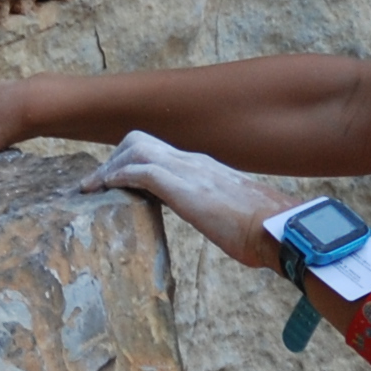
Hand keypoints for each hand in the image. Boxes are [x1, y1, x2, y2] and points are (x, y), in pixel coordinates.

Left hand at [76, 132, 300, 270]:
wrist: (279, 229)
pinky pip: (139, 171)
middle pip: (140, 141)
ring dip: (108, 167)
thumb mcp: (236, 218)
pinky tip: (104, 190)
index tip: (115, 183)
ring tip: (92, 189)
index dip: (131, 163)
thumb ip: (224, 214)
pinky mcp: (183, 186)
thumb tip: (228, 228)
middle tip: (96, 185)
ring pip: (134, 149)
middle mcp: (194, 162)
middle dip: (112, 159)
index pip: (159, 153)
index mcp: (205, 169)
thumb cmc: (265, 230)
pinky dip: (117, 177)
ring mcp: (188, 170)